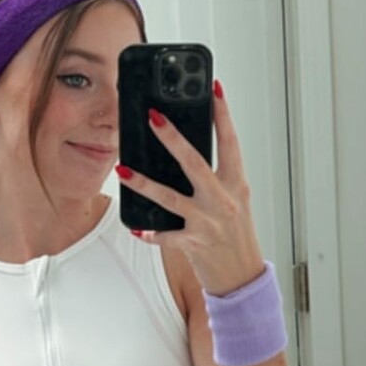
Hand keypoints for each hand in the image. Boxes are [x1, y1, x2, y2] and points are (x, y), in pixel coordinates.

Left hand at [116, 80, 265, 295]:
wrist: (242, 276)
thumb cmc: (237, 235)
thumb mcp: (235, 200)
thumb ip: (217, 178)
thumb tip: (188, 153)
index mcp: (236, 184)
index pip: (230, 142)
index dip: (223, 114)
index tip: (214, 89)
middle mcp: (223, 200)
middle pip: (194, 162)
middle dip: (172, 138)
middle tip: (153, 117)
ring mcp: (207, 222)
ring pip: (169, 197)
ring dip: (143, 183)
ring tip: (122, 169)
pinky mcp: (193, 243)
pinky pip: (165, 235)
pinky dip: (150, 232)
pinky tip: (137, 227)